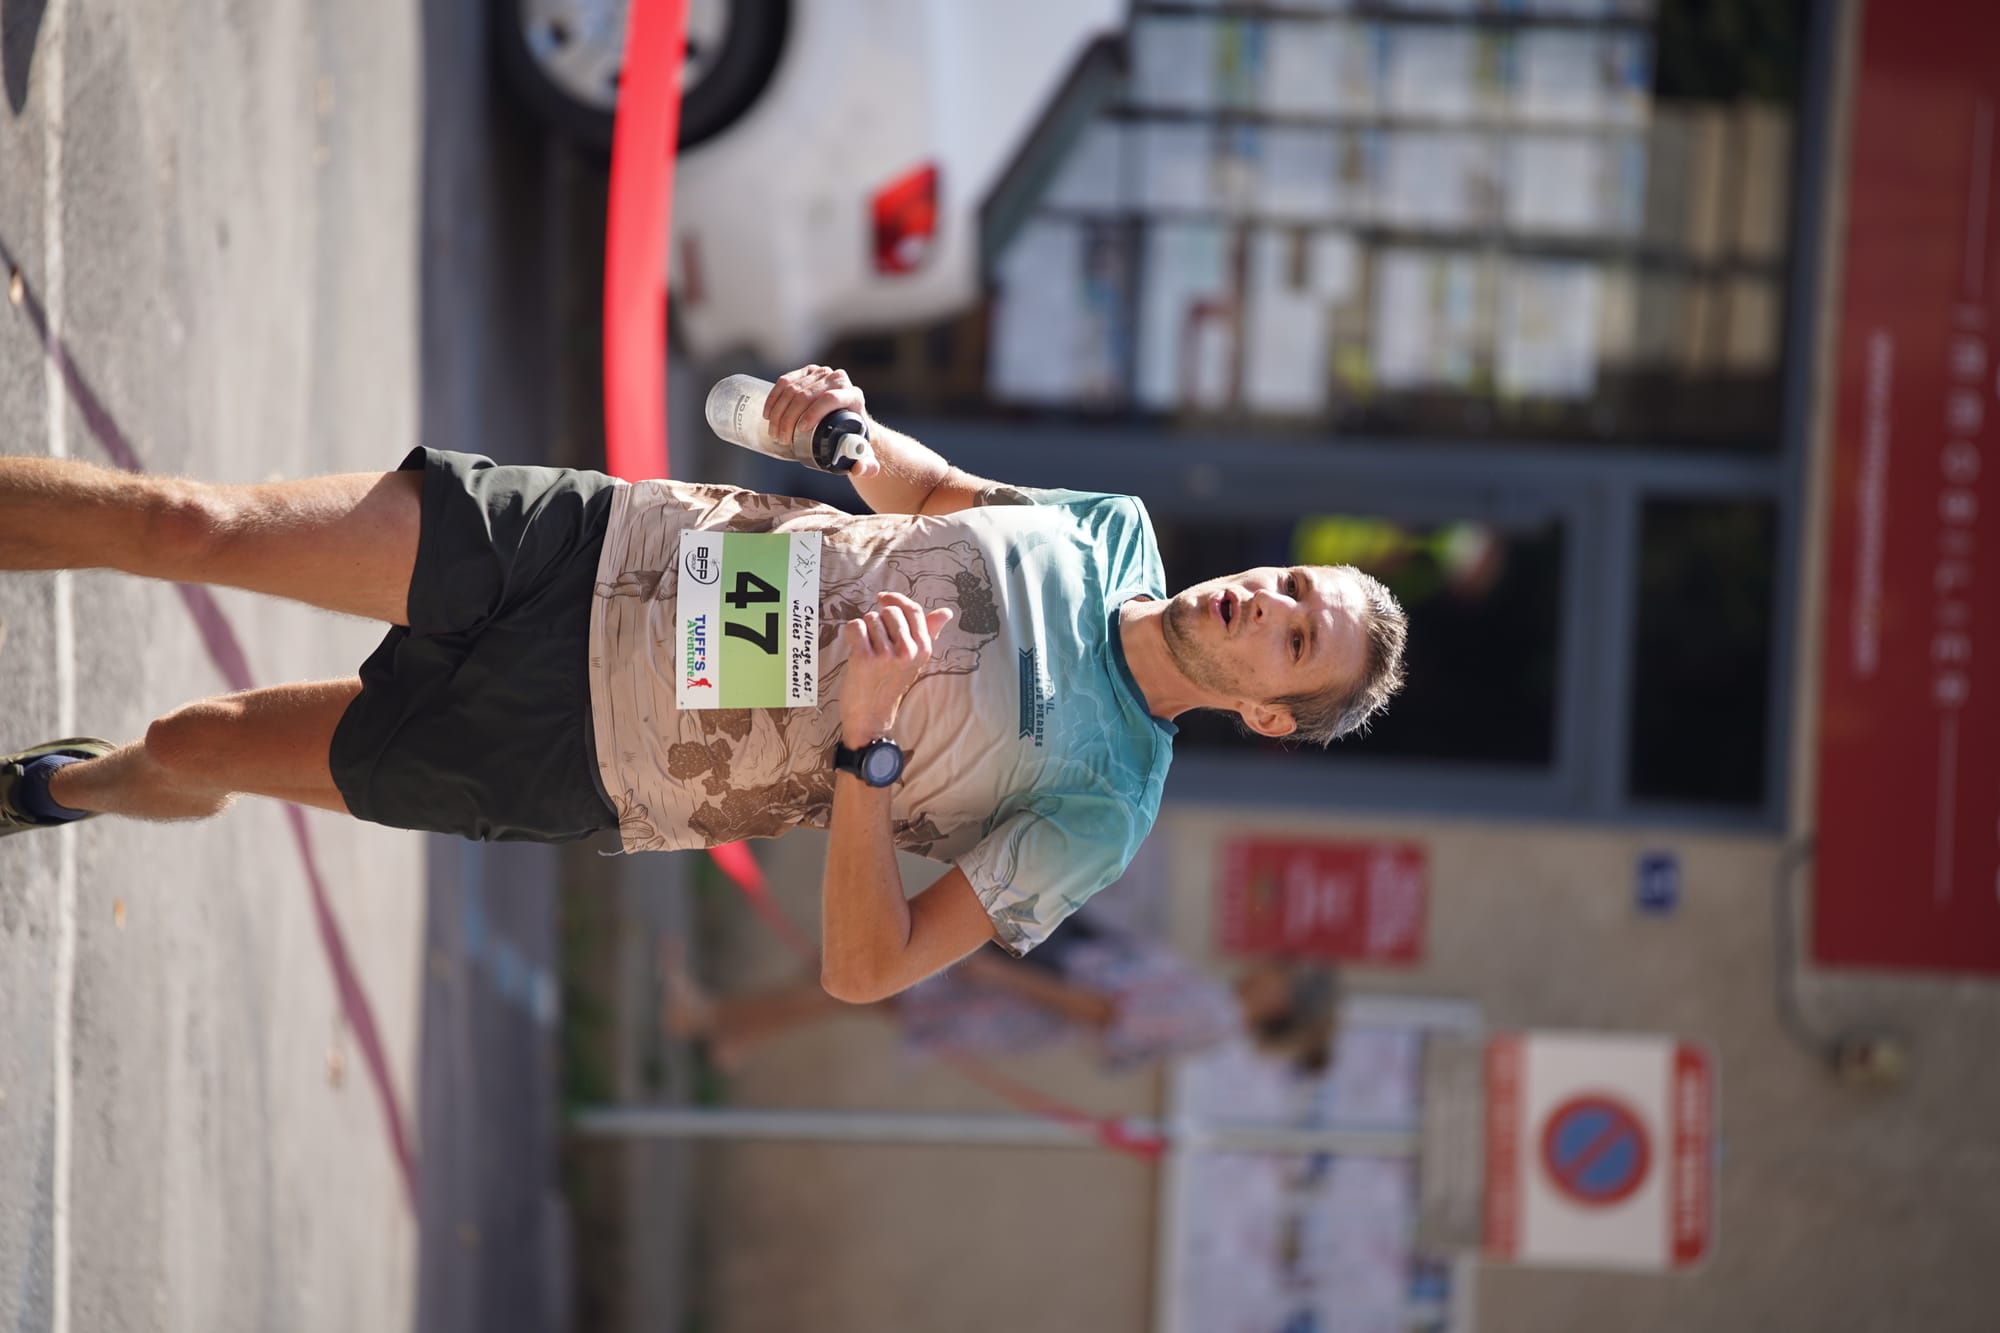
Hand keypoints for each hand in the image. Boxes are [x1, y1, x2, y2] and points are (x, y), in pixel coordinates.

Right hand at [764, 365, 882, 479]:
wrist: (849, 421)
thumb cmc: (855, 438)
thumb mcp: (863, 453)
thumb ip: (868, 466)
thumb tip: (859, 468)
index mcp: (853, 395)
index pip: (830, 398)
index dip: (813, 413)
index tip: (801, 431)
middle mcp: (838, 380)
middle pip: (807, 394)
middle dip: (790, 418)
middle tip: (782, 439)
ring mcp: (821, 374)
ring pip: (793, 389)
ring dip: (779, 411)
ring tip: (774, 432)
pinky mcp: (806, 372)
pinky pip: (785, 381)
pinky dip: (774, 398)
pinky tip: (768, 414)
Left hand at [839, 590, 952, 744]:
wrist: (871, 714)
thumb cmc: (891, 682)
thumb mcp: (915, 659)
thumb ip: (929, 632)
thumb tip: (946, 612)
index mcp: (923, 649)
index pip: (913, 610)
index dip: (896, 599)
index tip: (882, 598)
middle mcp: (908, 651)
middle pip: (890, 612)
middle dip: (878, 620)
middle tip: (876, 641)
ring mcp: (887, 655)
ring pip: (870, 619)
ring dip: (865, 630)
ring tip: (868, 650)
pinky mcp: (865, 658)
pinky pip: (855, 626)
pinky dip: (851, 633)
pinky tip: (855, 648)